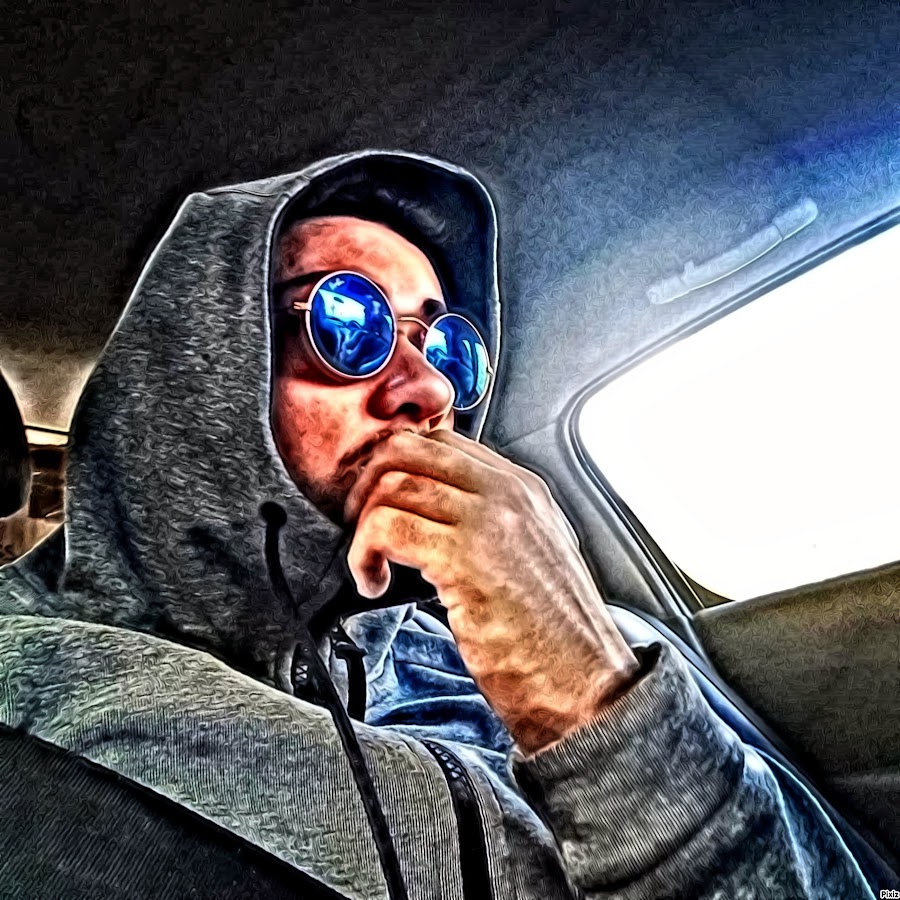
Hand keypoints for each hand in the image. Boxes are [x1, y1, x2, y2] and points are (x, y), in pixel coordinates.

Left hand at [344, 430, 640, 753]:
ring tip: (369, 563)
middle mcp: (507, 492)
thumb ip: (491, 523)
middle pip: (408, 447)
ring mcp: (489, 520)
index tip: (379, 504)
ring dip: (361, 525)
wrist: (586, 685)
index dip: (396, 468)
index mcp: (523, 488)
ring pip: (392, 483)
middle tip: (361, 525)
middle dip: (368, 483)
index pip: (440, 441)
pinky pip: (386, 527)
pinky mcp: (465, 558)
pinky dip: (362, 555)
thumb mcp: (532, 556)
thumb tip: (434, 514)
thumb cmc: (554, 638)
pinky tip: (373, 584)